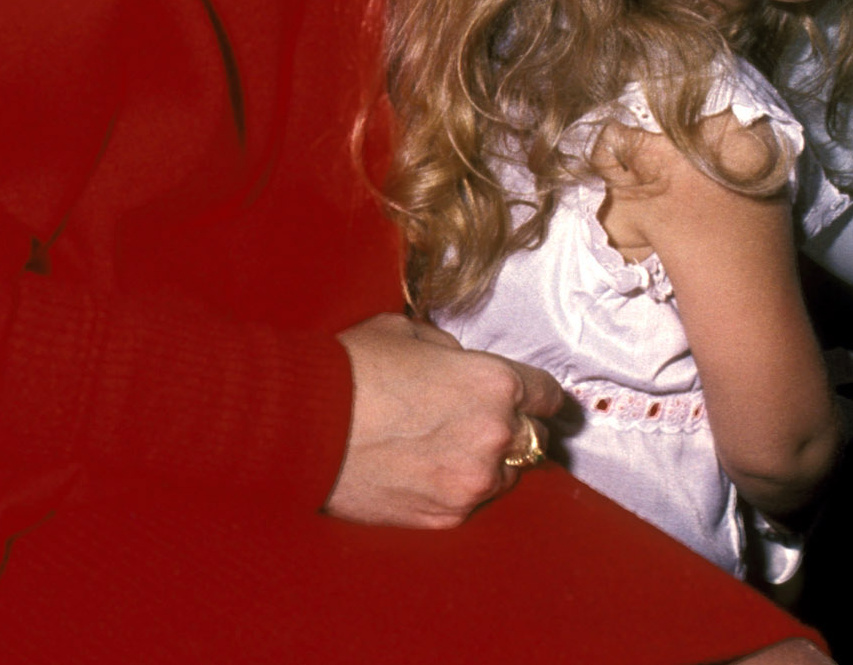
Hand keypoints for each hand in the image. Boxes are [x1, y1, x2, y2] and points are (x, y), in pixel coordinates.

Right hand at [324, 313, 562, 528]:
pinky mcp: (445, 516)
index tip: (540, 402)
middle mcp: (494, 436)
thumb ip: (450, 352)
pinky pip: (467, 504)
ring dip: (487, 465)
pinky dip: (454, 490)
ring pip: (506, 477)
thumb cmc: (351, 369)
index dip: (542, 396)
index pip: (548, 395)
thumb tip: (460, 365)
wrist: (304, 423)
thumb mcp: (407, 334)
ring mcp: (471, 482)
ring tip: (446, 451)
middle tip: (481, 425)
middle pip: (533, 439)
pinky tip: (423, 473)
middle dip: (513, 430)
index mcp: (494, 383)